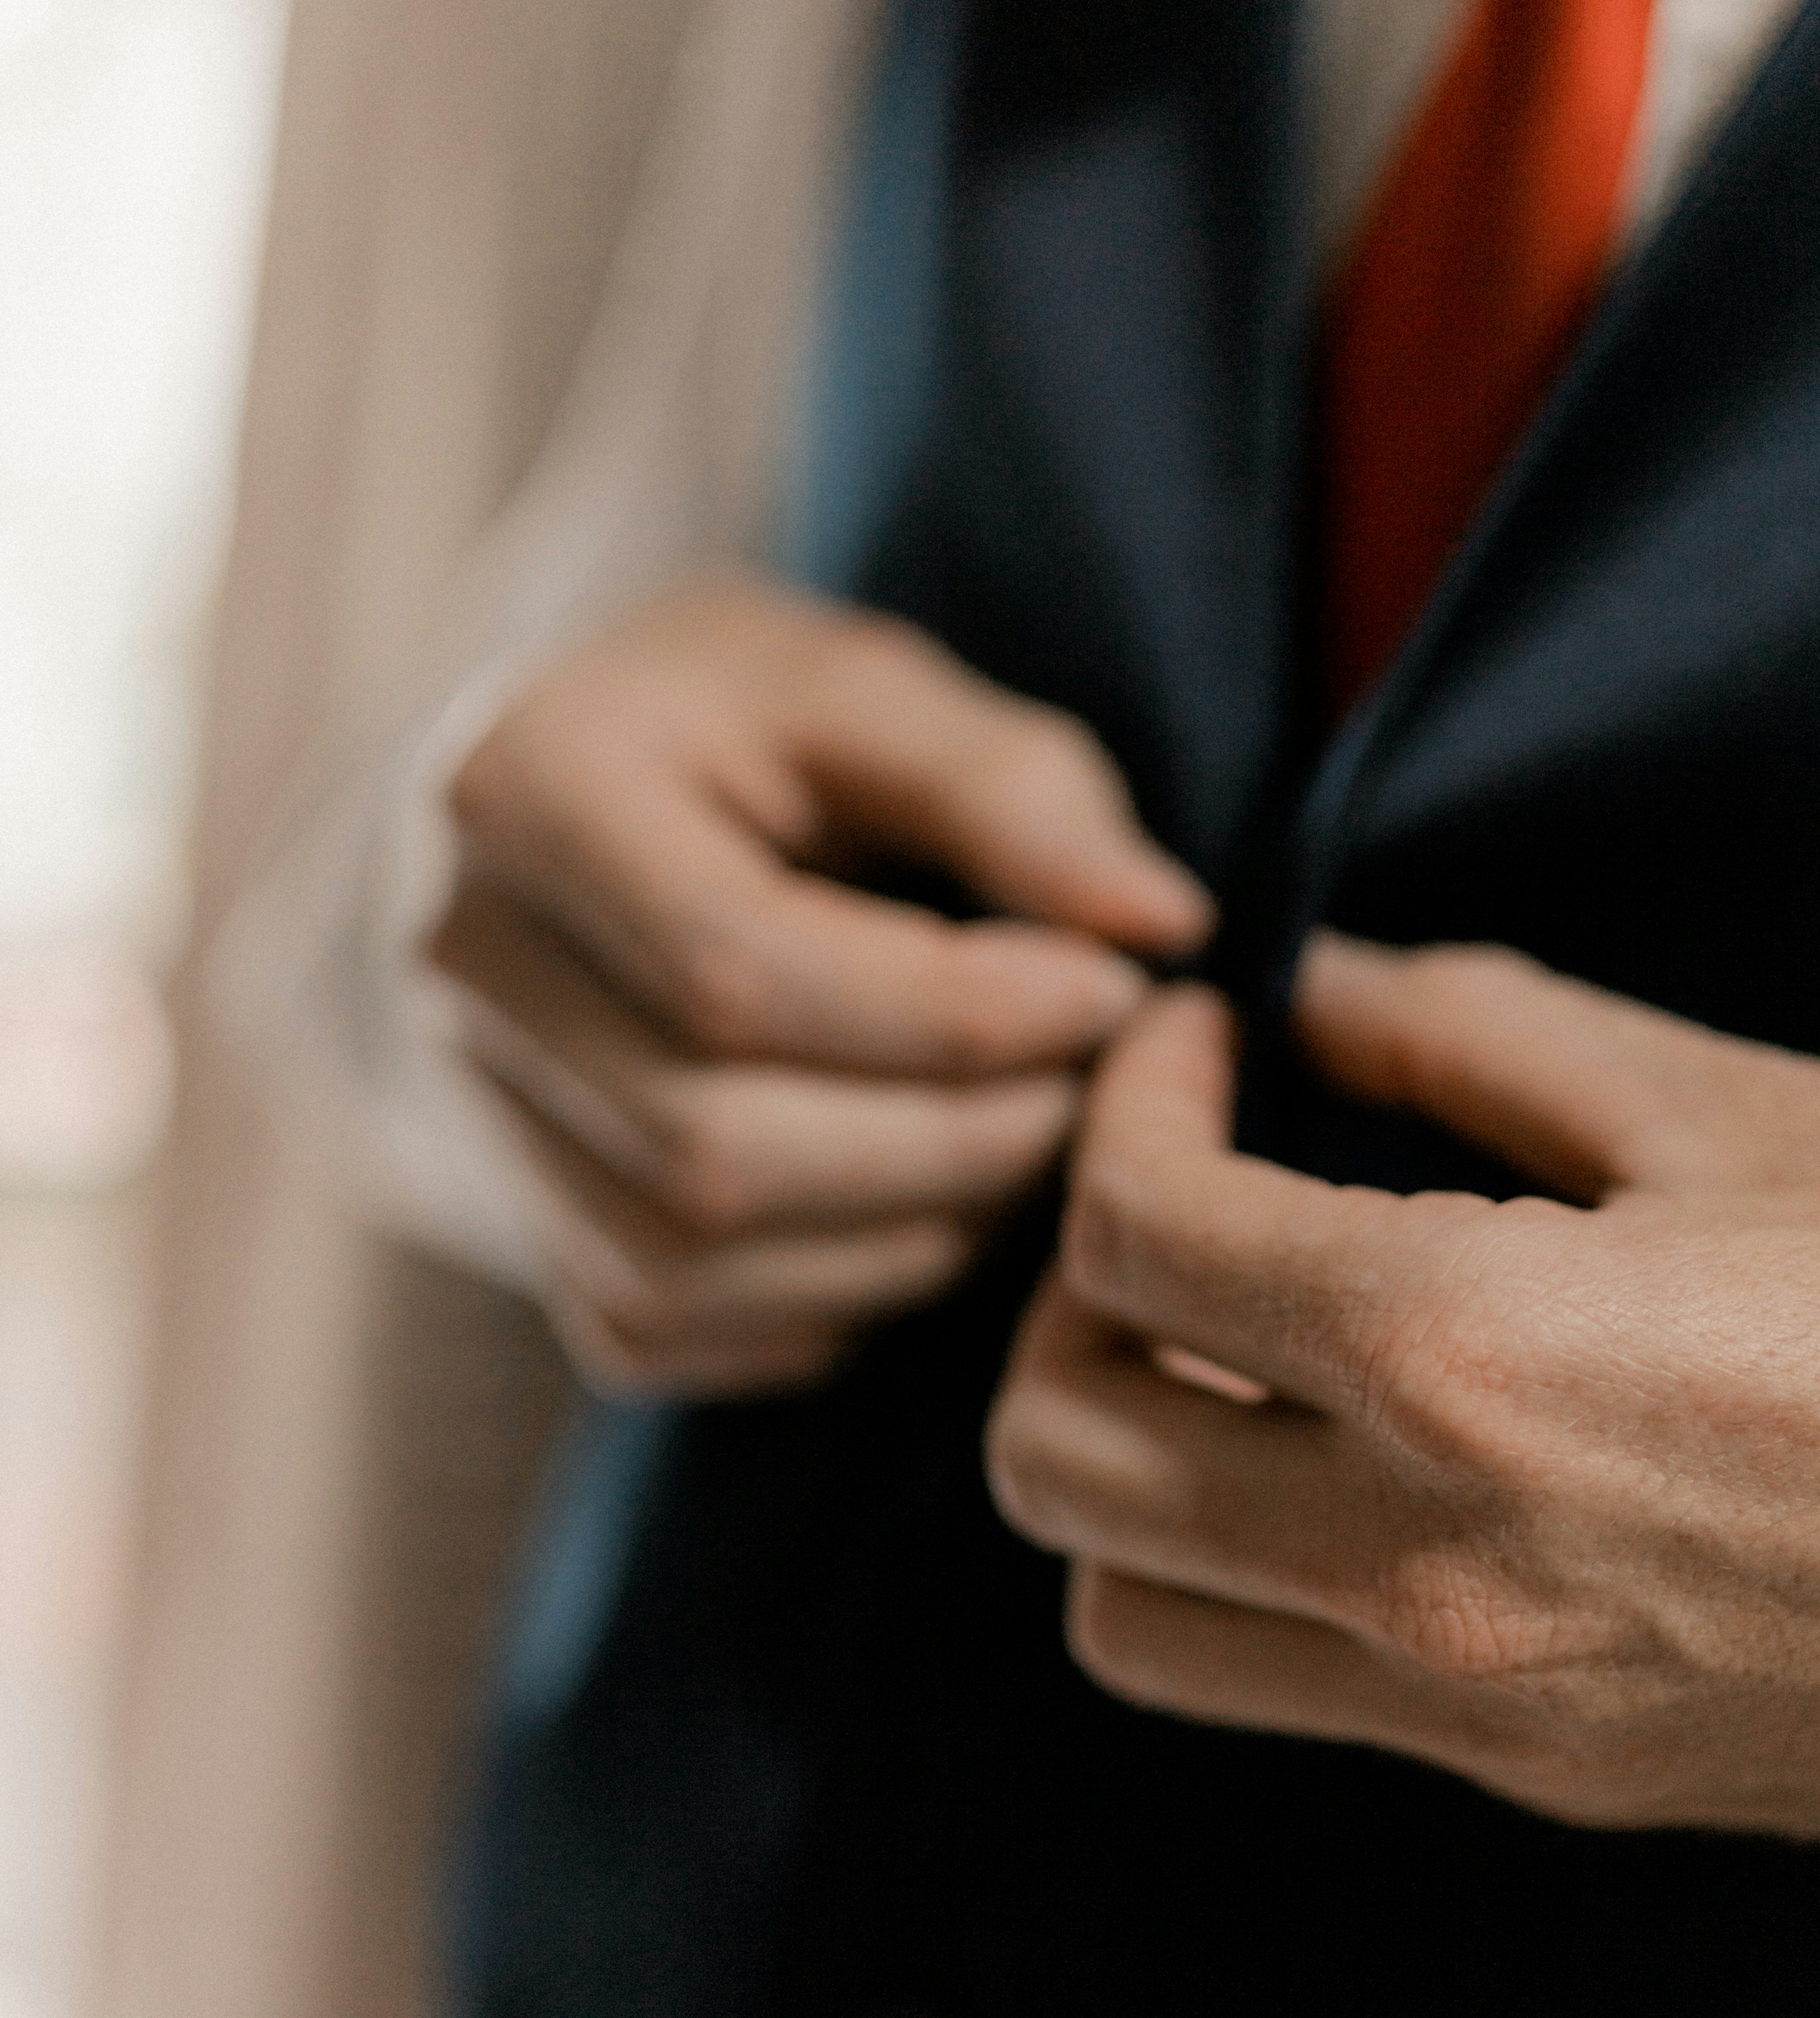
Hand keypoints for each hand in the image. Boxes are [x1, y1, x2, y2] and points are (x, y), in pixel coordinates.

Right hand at [432, 574, 1211, 1392]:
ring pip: (690, 1264)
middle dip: (948, 1142)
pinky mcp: (525, 1226)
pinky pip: (670, 1328)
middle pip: (710, 1147)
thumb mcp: (875, 690)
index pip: (738, 976)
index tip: (1110, 990)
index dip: (952, 1016)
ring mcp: (474, 1113)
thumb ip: (1012, 791)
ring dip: (905, 1236)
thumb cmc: (751, 722)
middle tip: (1090, 1091)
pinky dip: (828, 1299)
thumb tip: (1159, 921)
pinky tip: (923, 1210)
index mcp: (529, 793)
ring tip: (1026, 1148)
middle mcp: (462, 969)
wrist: (587, 789)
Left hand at [986, 934, 1819, 1854]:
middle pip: (1055, 1464)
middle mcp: (1435, 1568)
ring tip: (1251, 1362)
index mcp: (1470, 1361)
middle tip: (1178, 1210)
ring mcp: (1485, 1706)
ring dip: (1134, 1475)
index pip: (1133, 1242)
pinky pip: (1303, 1692)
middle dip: (1066, 1306)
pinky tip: (1383, 1463)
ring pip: (1133, 1623)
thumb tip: (1322, 995)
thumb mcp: (1742, 1109)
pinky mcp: (1554, 1780)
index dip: (1125, 1110)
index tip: (1197, 1053)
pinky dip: (1265, 1576)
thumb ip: (1483, 1038)